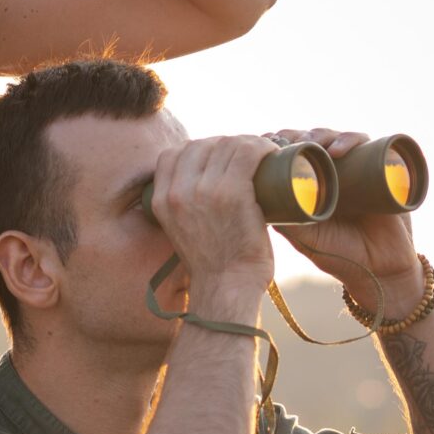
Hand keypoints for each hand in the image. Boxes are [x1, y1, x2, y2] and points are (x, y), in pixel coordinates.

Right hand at [147, 135, 276, 308]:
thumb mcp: (182, 232)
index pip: (174, 154)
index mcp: (161, 199)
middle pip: (203, 145)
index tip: (220, 159)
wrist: (226, 291)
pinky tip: (272, 151)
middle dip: (227, 144)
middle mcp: (178, 191)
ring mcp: (204, 190)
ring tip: (264, 154)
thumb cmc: (213, 267)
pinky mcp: (232, 193)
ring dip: (249, 143)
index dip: (200, 150)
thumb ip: (184, 211)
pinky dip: (262, 147)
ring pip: (227, 145)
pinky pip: (248, 153)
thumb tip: (202, 194)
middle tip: (249, 157)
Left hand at [268, 129, 421, 307]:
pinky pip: (368, 145)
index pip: (295, 152)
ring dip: (323, 136)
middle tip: (287, 141)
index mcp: (313, 184)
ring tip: (314, 145)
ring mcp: (358, 169)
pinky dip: (352, 140)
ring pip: (338, 138)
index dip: (280, 142)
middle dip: (299, 136)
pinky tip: (338, 150)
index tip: (265, 142)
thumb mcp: (305, 238)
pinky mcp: (381, 169)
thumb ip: (285, 221)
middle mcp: (335, 172)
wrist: (379, 270)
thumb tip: (259, 198)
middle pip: (315, 140)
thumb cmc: (339, 256)